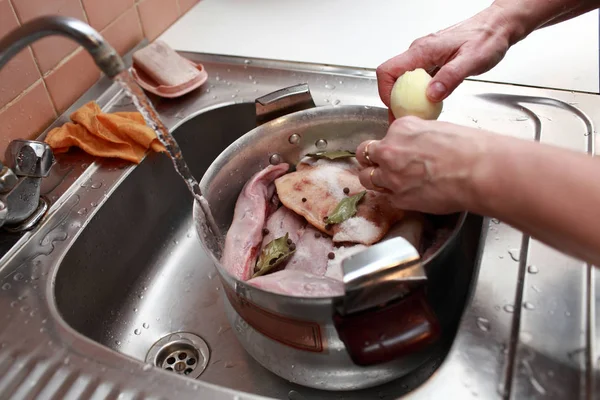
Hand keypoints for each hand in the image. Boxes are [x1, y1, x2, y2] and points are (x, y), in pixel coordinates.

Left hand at [356, 116, 489, 214]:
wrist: (478, 171)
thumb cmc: (468, 147)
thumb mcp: (438, 128)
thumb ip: (418, 136)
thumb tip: (416, 144)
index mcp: (400, 128)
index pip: (383, 136)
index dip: (389, 145)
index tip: (396, 150)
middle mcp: (389, 150)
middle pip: (364, 155)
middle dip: (371, 160)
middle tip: (382, 165)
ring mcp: (391, 176)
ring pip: (367, 178)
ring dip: (376, 179)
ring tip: (391, 182)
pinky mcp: (399, 198)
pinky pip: (388, 198)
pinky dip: (396, 196)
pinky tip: (410, 194)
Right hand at [377, 4, 518, 106]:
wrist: (498, 27)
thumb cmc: (487, 38)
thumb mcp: (472, 60)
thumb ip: (450, 77)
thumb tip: (431, 95)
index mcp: (422, 51)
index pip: (388, 71)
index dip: (385, 92)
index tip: (396, 108)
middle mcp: (419, 53)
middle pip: (393, 79)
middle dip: (394, 102)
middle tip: (404, 120)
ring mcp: (424, 57)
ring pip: (404, 82)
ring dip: (406, 100)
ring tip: (415, 117)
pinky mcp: (432, 62)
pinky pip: (417, 81)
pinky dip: (418, 95)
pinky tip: (428, 106)